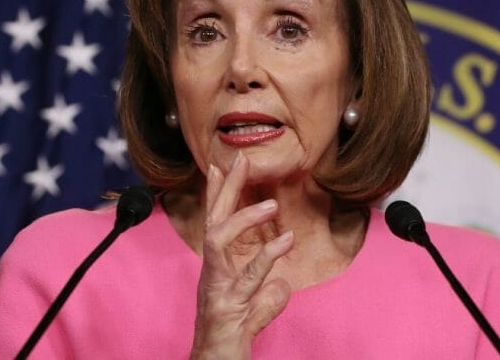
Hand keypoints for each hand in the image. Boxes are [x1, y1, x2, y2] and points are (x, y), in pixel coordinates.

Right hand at [190, 154, 292, 358]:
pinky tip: (287, 241)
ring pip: (218, 242)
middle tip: (240, 161)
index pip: (215, 223)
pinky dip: (267, 257)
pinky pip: (246, 277)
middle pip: (213, 220)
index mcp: (218, 270)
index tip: (223, 163)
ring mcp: (216, 288)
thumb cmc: (234, 339)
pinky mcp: (226, 306)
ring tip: (270, 205)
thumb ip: (267, 292)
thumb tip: (283, 284)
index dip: (217, 193)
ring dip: (243, 220)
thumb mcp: (257, 310)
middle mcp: (212, 274)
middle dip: (224, 189)